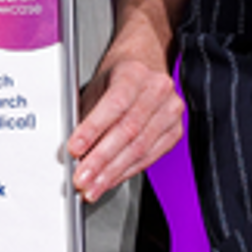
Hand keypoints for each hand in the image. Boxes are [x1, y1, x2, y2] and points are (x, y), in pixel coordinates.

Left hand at [67, 55, 183, 202]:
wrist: (144, 64)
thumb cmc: (118, 77)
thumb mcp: (97, 86)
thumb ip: (86, 115)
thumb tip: (74, 150)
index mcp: (134, 72)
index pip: (115, 103)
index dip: (93, 129)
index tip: (75, 149)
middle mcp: (157, 89)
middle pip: (128, 131)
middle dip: (101, 160)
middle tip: (82, 177)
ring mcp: (171, 109)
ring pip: (140, 148)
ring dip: (113, 172)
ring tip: (93, 186)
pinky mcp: (176, 130)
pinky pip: (150, 157)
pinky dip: (128, 171)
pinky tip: (112, 179)